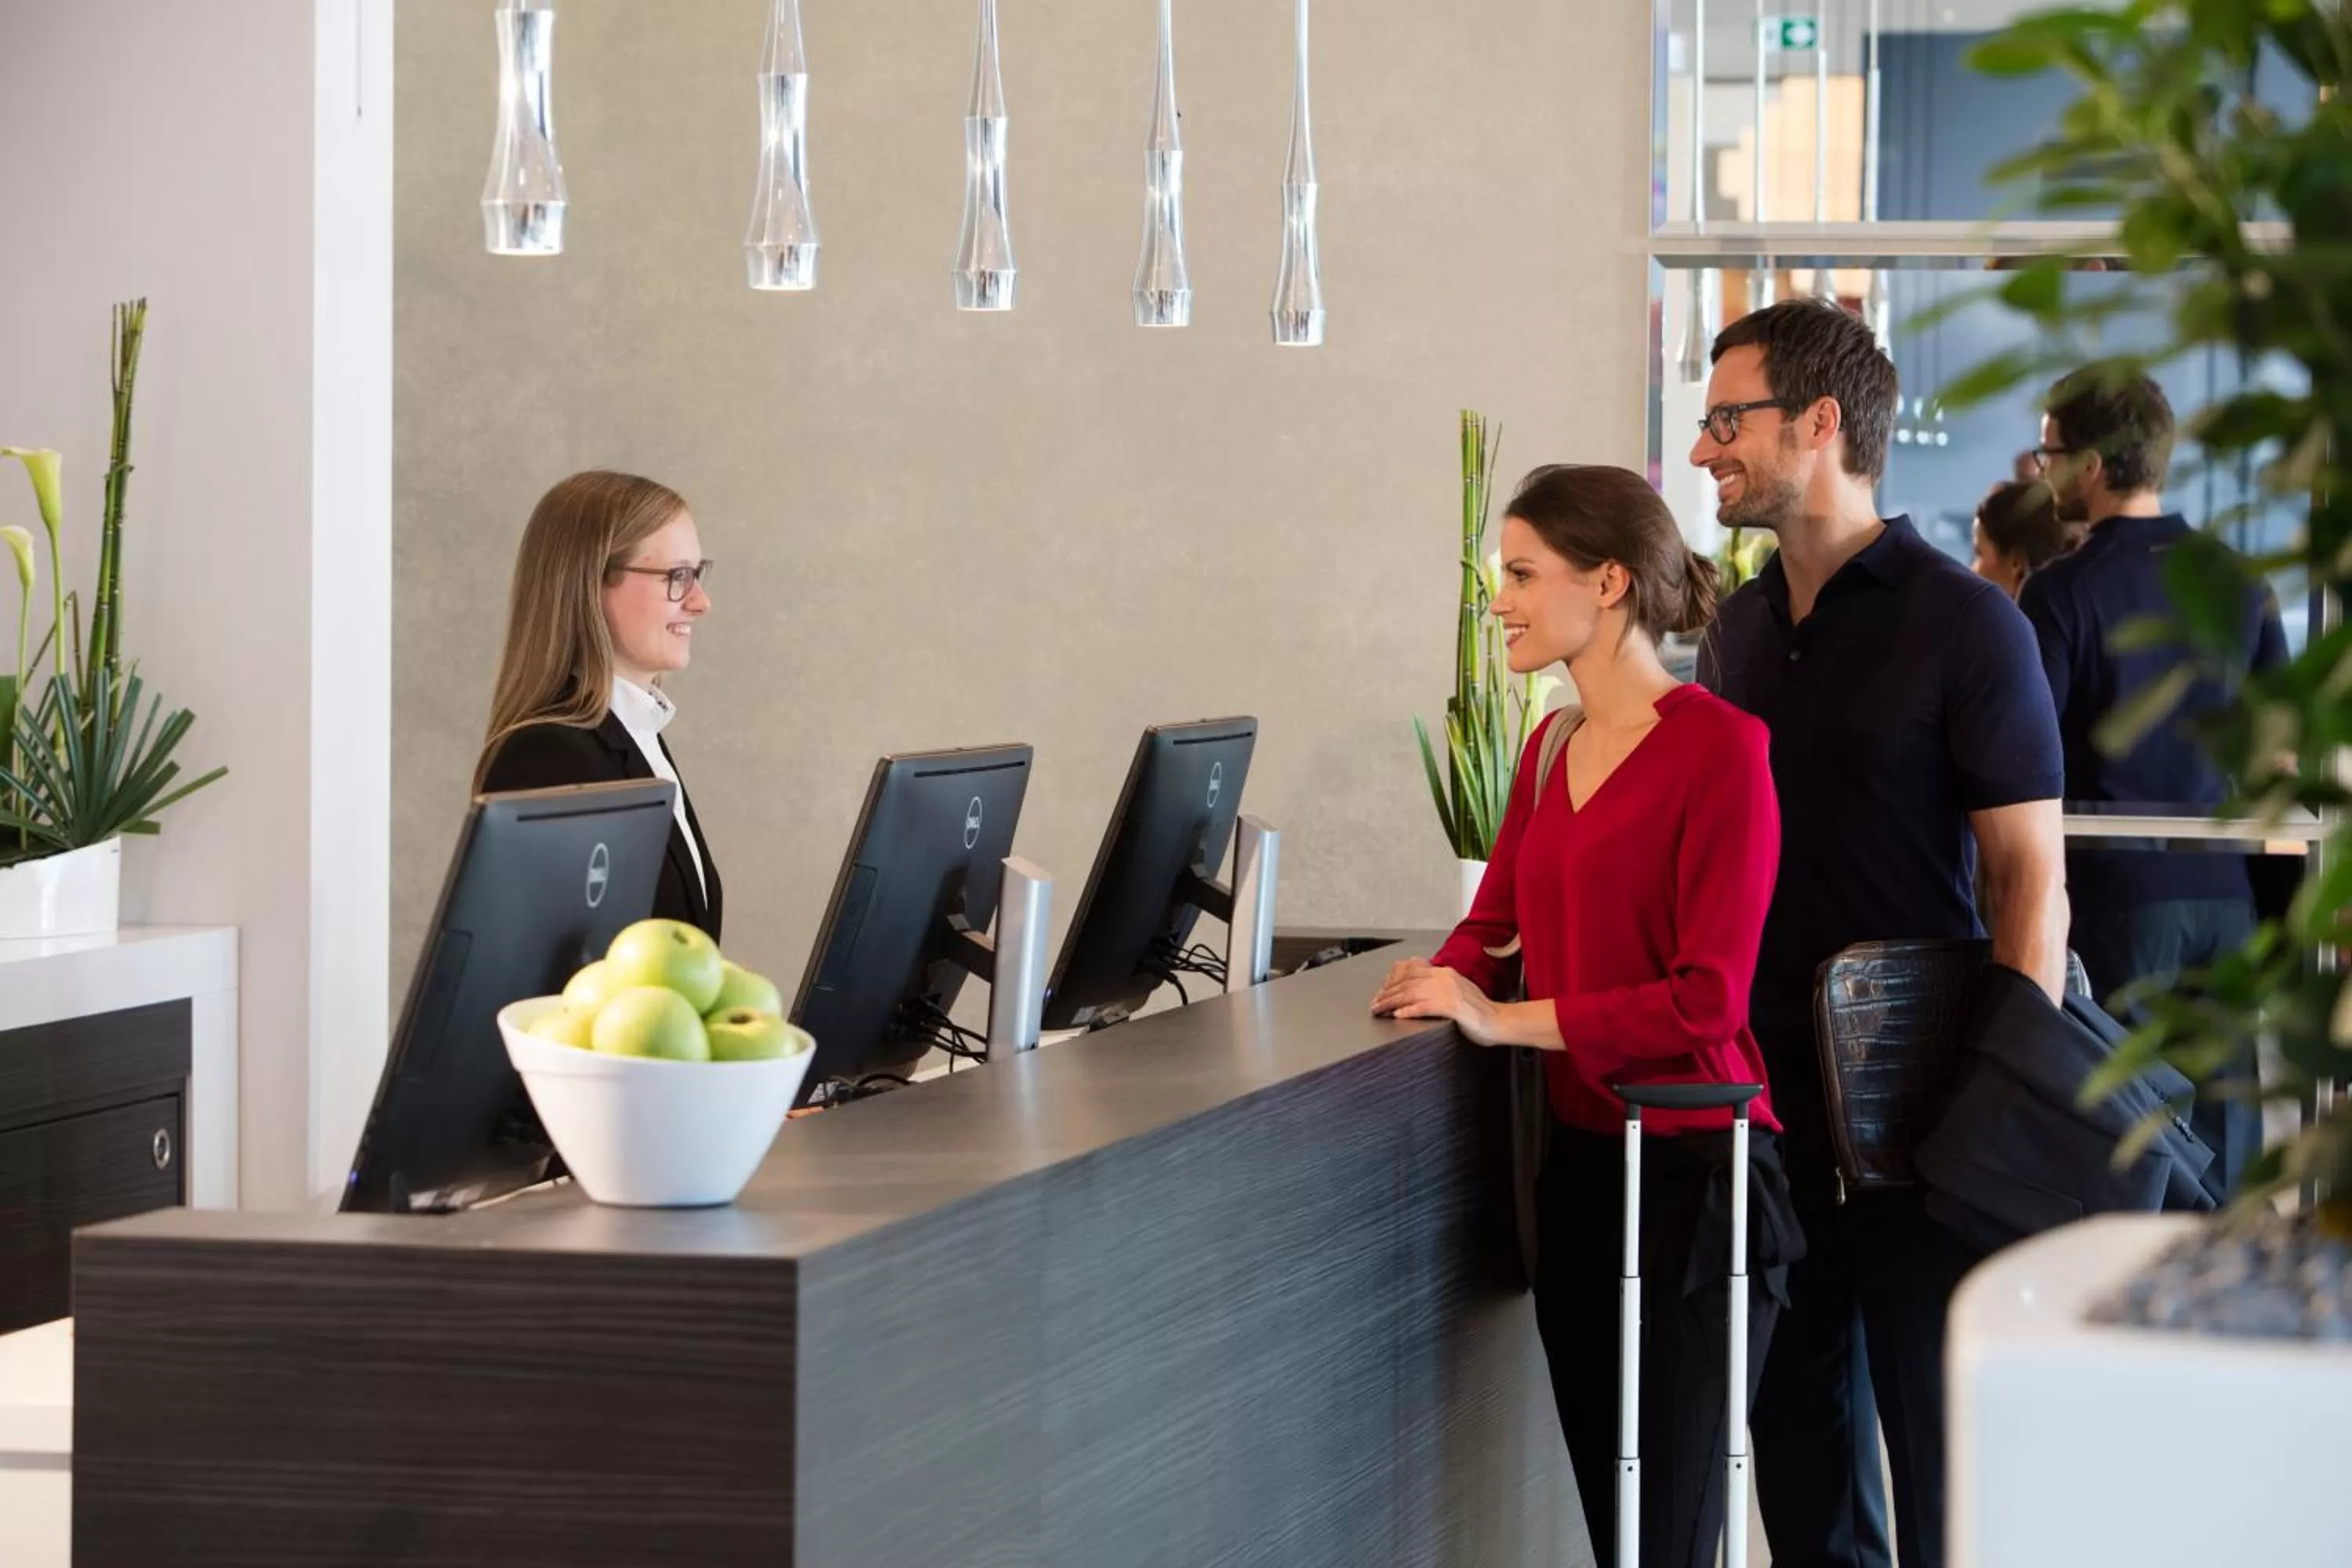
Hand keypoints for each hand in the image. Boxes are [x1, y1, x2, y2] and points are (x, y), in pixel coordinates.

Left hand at [1371, 959, 1504, 1045]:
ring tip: (1379, 1009)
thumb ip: (1439, 988)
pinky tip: (1398, 1015)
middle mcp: (1445, 978)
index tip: (1381, 991)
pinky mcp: (1452, 1006)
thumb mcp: (1458, 991)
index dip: (1392, 981)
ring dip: (1391, 1002)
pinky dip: (1408, 1010)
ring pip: (1411, 993)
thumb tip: (1417, 992)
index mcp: (1446, 973)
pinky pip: (1424, 1007)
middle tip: (1374, 1003)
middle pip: (1407, 982)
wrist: (1500, 1021)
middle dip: (1387, 993)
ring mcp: (1449, 991)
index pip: (1411, 971)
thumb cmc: (1480, 1011)